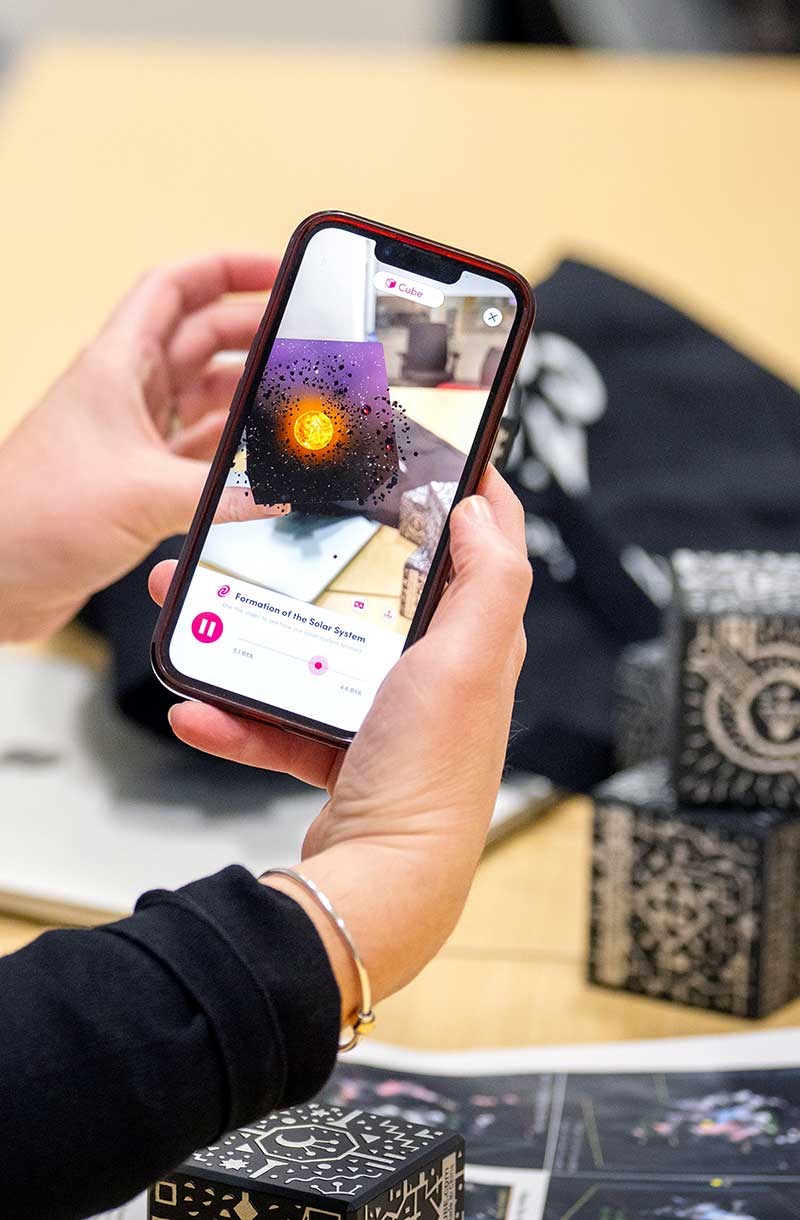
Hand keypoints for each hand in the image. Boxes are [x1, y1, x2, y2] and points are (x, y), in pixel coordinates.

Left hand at [0, 253, 285, 641]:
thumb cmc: (36, 516)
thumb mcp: (146, 494)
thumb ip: (226, 492)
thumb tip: (284, 488)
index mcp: (117, 366)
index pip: (174, 289)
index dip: (226, 270)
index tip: (276, 271)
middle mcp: (124, 393)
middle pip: (200, 340)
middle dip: (253, 335)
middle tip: (303, 344)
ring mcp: (130, 436)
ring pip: (201, 397)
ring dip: (245, 396)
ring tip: (292, 398)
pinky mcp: (135, 480)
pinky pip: (196, 451)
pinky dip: (231, 451)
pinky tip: (259, 459)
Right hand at [149, 468, 531, 1021]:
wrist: (380, 886)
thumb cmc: (431, 774)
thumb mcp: (465, 661)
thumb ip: (487, 582)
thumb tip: (483, 510)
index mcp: (476, 641)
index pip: (485, 546)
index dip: (465, 491)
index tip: (426, 448)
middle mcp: (439, 674)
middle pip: (379, 592)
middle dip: (323, 559)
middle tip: (275, 527)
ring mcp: (389, 715)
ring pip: (317, 653)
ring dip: (257, 636)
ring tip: (200, 613)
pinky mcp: (345, 755)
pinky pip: (286, 721)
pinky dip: (243, 717)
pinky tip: (198, 710)